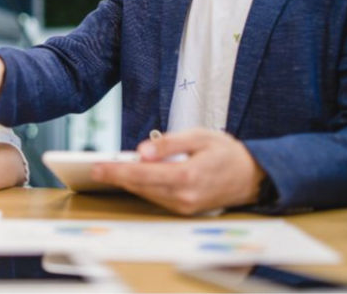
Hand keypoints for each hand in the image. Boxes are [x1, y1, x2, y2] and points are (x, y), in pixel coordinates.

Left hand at [91, 128, 264, 214]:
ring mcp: (184, 207)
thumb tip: (141, 153)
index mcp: (186, 176)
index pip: (142, 174)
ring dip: (127, 182)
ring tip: (107, 170)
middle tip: (94, 168)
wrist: (252, 176)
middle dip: (116, 177)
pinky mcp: (184, 210)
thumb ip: (169, 144)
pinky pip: (156, 197)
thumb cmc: (225, 152)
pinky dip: (142, 187)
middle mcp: (183, 197)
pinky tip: (132, 176)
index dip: (116, 171)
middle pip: (140, 186)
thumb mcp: (199, 137)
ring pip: (146, 193)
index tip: (97, 167)